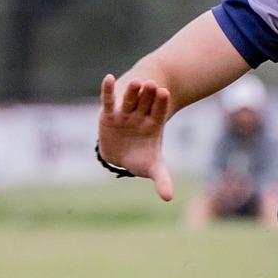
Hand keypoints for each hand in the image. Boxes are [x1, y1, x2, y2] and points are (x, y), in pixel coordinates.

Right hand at [99, 73, 173, 199]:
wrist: (122, 155)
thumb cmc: (140, 159)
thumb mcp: (152, 168)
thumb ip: (161, 179)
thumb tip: (169, 199)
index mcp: (153, 125)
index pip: (158, 112)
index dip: (160, 103)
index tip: (164, 93)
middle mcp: (140, 116)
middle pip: (145, 103)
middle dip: (148, 94)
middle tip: (152, 84)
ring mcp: (125, 114)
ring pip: (129, 100)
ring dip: (132, 91)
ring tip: (136, 81)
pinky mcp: (109, 114)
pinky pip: (109, 101)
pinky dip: (108, 90)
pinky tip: (109, 78)